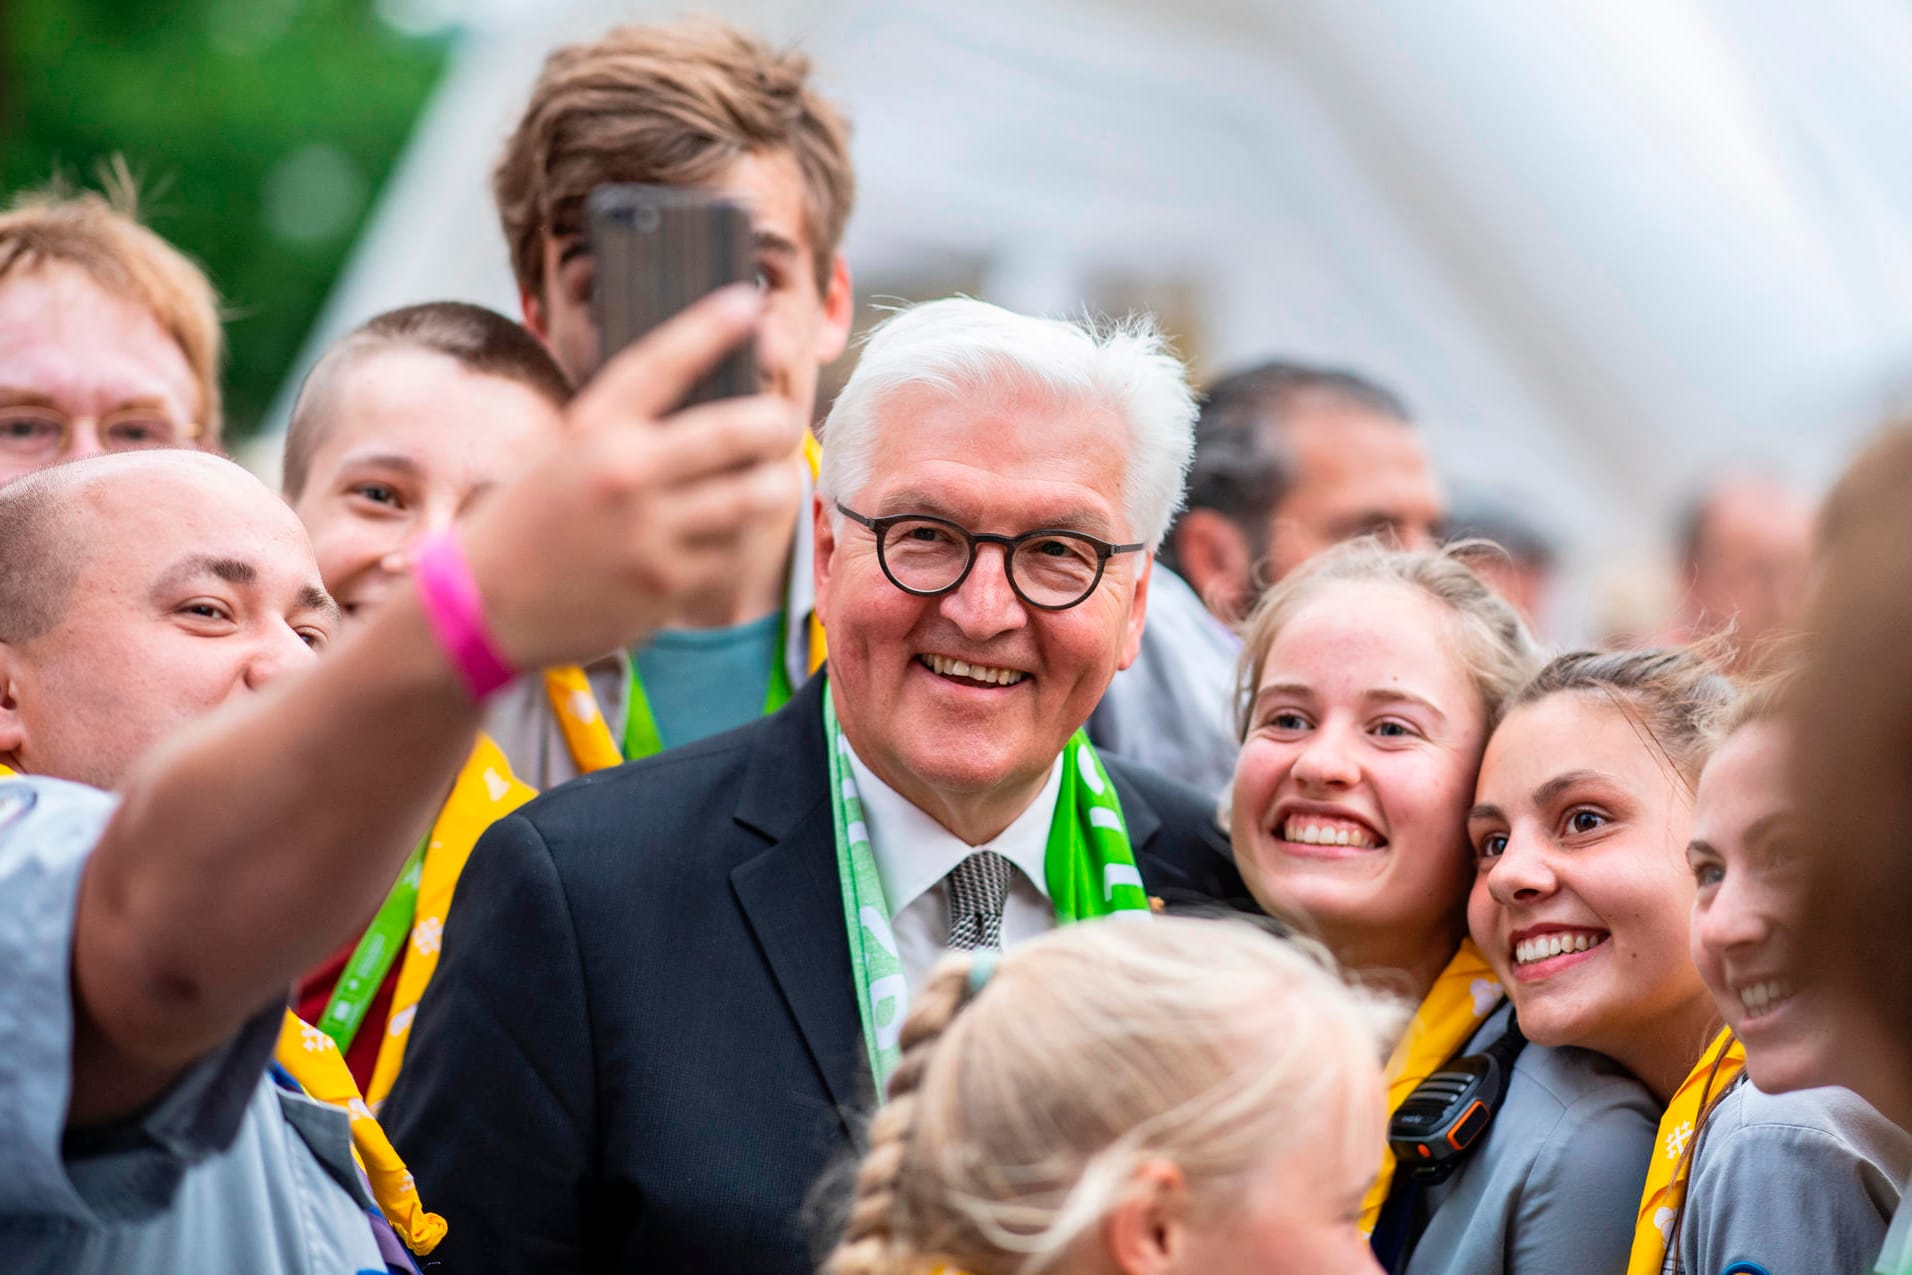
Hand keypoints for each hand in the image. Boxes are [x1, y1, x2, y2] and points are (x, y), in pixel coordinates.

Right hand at [458, 285, 804, 668]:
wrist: (482, 606)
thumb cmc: (530, 519)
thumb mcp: (564, 452)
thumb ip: (629, 428)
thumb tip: (715, 395)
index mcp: (593, 429)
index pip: (662, 362)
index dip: (711, 327)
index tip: (748, 302)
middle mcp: (624, 473)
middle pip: (737, 431)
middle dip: (776, 422)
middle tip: (784, 421)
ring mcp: (649, 533)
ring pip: (753, 497)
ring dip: (772, 484)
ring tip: (770, 478)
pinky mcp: (667, 585)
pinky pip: (731, 551)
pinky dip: (735, 539)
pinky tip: (721, 533)